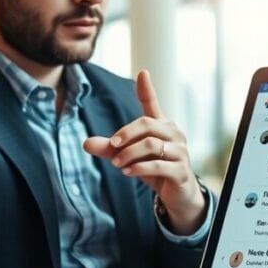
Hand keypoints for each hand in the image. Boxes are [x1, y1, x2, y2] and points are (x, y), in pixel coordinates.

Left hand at [83, 70, 204, 234]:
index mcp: (163, 126)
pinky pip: (158, 165)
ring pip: (152, 145)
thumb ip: (110, 149)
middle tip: (111, 145)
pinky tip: (127, 172)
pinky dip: (140, 168)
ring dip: (130, 154)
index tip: (142, 72)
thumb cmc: (155, 170)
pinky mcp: (182, 171)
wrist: (177, 195)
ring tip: (117, 164)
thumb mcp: (130, 157)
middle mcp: (175, 135)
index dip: (147, 89)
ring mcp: (181, 152)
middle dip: (126, 134)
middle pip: (147, 125)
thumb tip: (86, 144)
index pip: (153, 104)